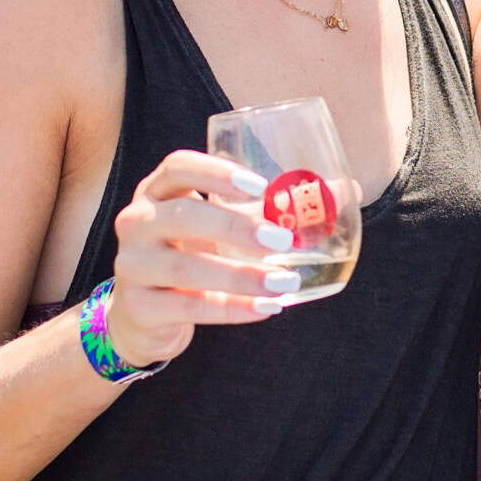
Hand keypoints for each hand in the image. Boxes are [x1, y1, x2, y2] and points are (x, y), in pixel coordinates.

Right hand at [104, 150, 303, 368]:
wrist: (145, 313)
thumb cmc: (195, 253)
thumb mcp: (224, 226)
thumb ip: (273, 209)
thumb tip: (349, 192)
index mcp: (159, 191)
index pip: (178, 167)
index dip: (217, 172)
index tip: (259, 186)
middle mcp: (138, 221)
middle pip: (183, 214)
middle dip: (236, 226)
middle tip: (282, 241)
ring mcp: (131, 264)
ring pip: (185, 267)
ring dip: (241, 276)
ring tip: (284, 283)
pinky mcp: (138, 305)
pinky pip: (188, 305)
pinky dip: (232, 309)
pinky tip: (266, 308)